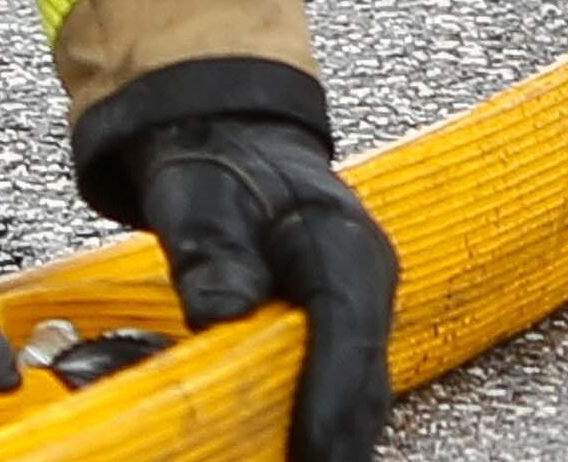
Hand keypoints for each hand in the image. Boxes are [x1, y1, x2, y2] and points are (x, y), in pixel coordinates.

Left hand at [87, 100, 401, 461]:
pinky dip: (316, 429)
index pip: (347, 332)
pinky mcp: (335, 336)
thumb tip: (219, 314)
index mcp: (342, 244)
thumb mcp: (202, 199)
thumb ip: (210, 256)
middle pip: (365, 384)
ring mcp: (356, 314)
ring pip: (357, 396)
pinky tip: (288, 451)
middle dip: (339, 443)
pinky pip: (336, 393)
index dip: (331, 403)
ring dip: (331, 441)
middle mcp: (364, 284)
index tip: (316, 457)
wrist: (230, 138)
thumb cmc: (220, 166)